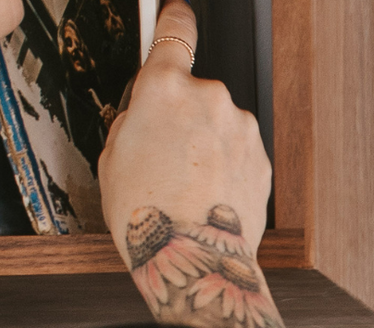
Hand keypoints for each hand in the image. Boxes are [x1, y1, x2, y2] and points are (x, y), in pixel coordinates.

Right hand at [99, 1, 272, 261]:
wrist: (195, 257)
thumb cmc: (149, 214)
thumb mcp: (111, 157)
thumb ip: (131, 122)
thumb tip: (144, 119)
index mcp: (164, 89)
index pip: (174, 33)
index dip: (174, 18)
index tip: (178, 12)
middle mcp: (210, 98)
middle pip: (193, 93)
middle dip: (180, 118)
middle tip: (162, 156)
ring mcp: (240, 127)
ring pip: (218, 125)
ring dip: (205, 146)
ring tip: (185, 185)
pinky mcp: (261, 156)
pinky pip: (237, 151)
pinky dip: (224, 167)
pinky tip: (206, 195)